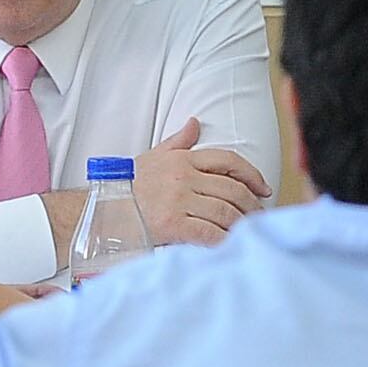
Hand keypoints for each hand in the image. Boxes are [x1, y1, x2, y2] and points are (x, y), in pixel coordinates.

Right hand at [132, 119, 271, 246]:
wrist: (104, 209)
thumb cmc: (129, 186)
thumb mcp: (154, 156)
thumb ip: (179, 141)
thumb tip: (195, 123)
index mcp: (183, 160)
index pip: (229, 161)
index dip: (252, 175)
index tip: (263, 189)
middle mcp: (183, 178)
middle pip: (232, 189)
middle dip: (251, 204)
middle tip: (258, 215)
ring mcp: (178, 201)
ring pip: (225, 212)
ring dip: (240, 223)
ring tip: (247, 231)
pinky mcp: (172, 225)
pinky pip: (208, 233)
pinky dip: (223, 240)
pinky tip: (229, 244)